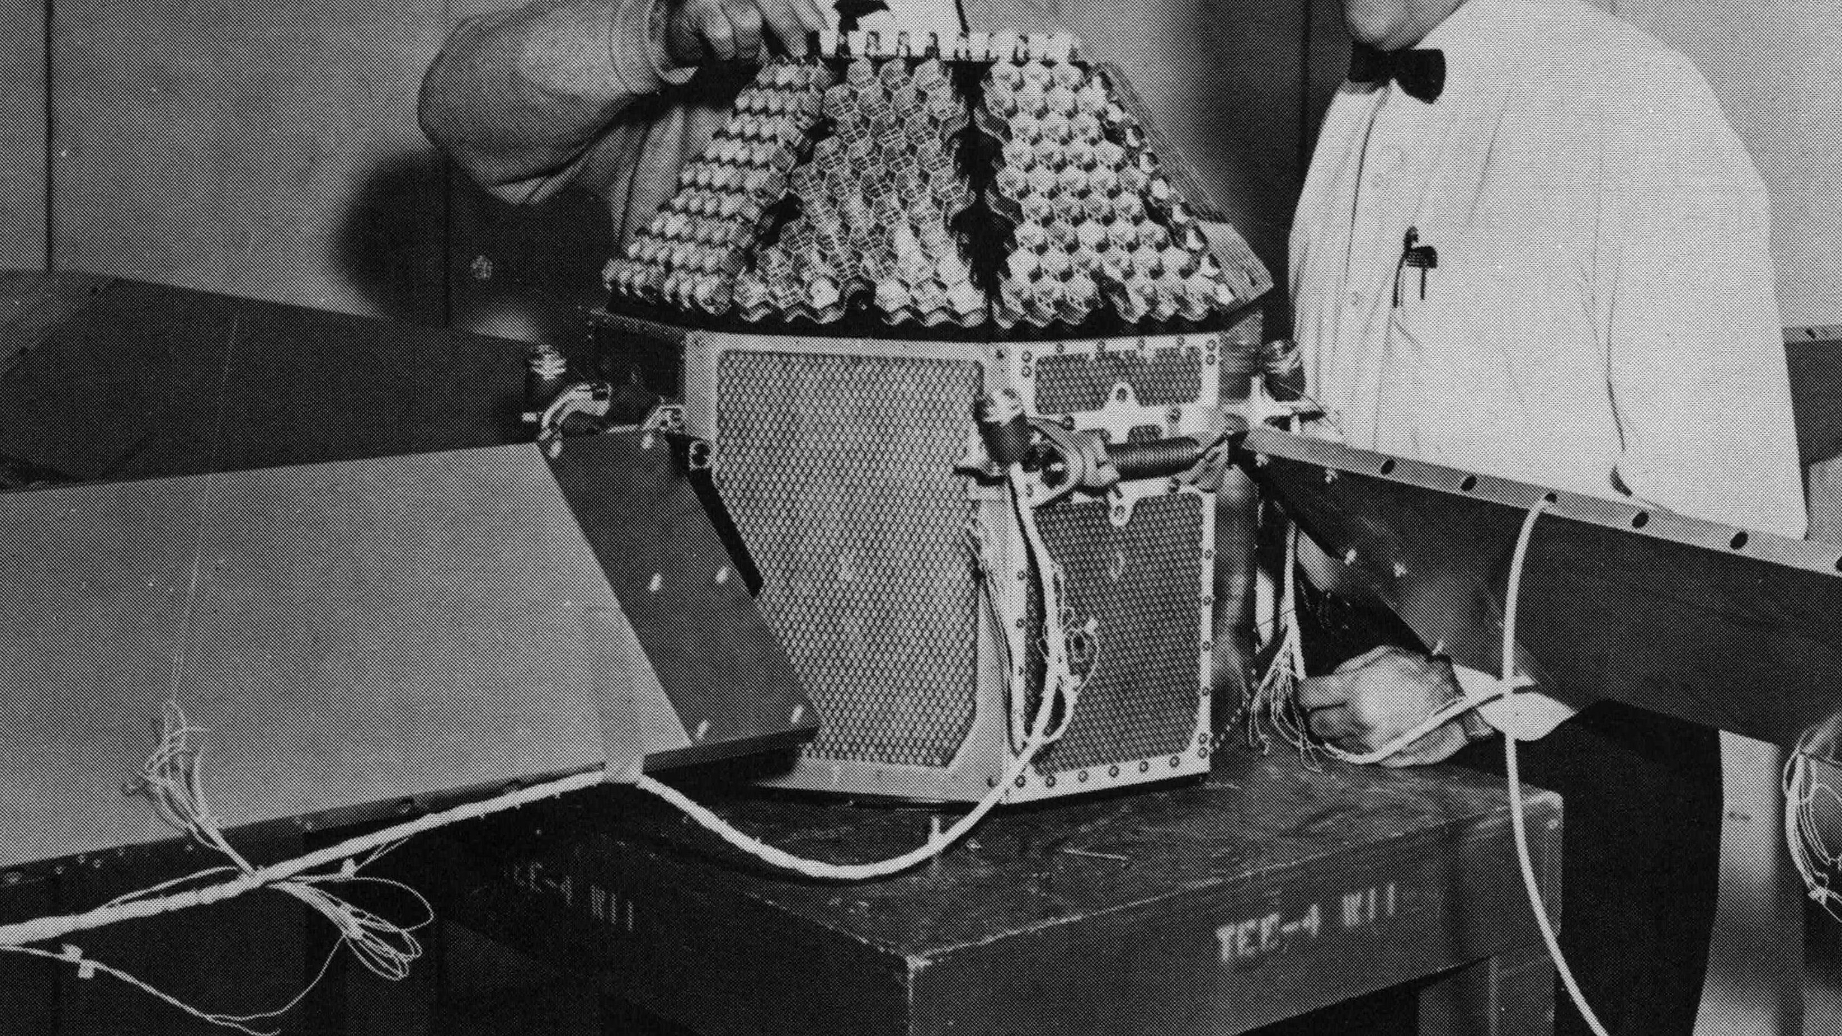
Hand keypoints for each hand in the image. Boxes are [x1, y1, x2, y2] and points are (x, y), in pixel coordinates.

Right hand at [665, 0, 825, 64]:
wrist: (681, 31)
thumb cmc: (728, 26)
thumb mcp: (763, 25)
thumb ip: (789, 25)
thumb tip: (817, 41)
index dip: (808, 14)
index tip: (822, 35)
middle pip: (773, 2)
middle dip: (790, 30)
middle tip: (799, 52)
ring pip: (749, 22)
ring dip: (750, 49)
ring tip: (742, 54)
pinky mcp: (698, 6)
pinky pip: (723, 35)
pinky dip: (727, 52)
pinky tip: (722, 53)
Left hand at [1296, 646, 1469, 766]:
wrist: (1460, 702)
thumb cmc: (1423, 675)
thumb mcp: (1383, 655)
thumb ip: (1349, 668)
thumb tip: (1327, 680)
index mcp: (1356, 690)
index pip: (1307, 696)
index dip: (1306, 692)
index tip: (1311, 692)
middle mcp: (1359, 720)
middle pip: (1315, 723)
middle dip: (1320, 713)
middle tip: (1332, 706)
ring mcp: (1370, 743)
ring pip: (1333, 741)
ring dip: (1338, 730)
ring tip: (1356, 718)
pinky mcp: (1382, 758)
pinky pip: (1355, 753)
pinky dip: (1356, 743)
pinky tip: (1369, 731)